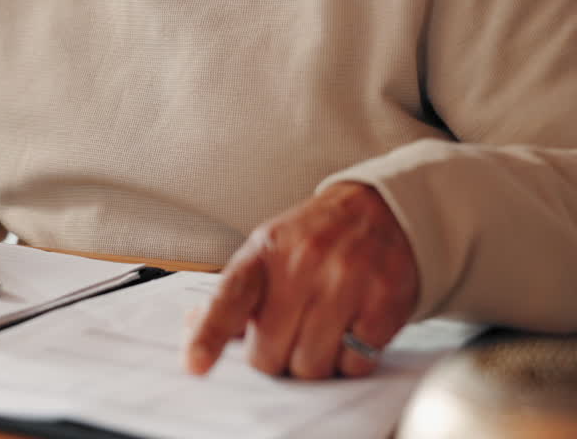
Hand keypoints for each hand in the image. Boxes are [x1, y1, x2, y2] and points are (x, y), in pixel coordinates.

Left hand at [185, 182, 418, 379]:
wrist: (383, 210)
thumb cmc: (317, 237)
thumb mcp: (270, 250)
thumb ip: (236, 291)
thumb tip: (193, 326)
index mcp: (266, 251)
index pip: (230, 298)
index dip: (209, 336)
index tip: (194, 365)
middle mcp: (303, 264)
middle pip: (269, 353)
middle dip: (274, 357)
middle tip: (287, 337)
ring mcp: (345, 284)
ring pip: (310, 366)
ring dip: (312, 363)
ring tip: (321, 334)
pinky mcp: (382, 305)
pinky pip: (354, 365)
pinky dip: (350, 361)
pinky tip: (351, 332)